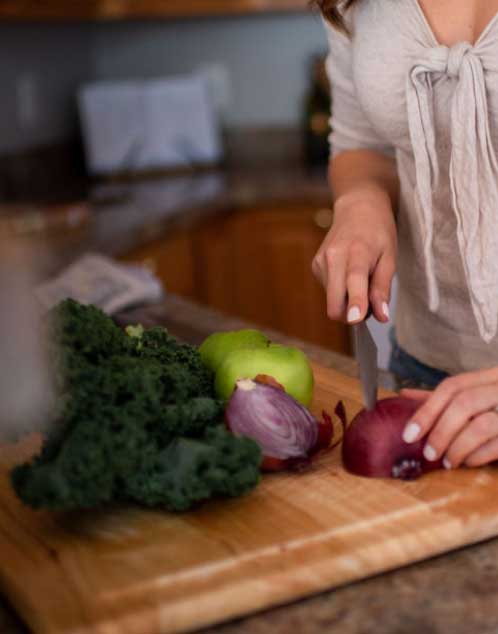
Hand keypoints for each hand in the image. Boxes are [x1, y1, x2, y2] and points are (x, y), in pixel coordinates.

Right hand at [311, 189, 396, 323]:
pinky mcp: (315, 266)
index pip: (353, 282)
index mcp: (357, 252)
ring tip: (361, 280)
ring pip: (332, 301)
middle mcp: (333, 257)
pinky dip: (340, 291)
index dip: (355, 304)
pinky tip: (348, 273)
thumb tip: (381, 316)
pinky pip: (328, 291)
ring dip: (347, 301)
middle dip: (351, 314)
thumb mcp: (390, 257)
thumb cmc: (378, 231)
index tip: (355, 319)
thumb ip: (383, 288)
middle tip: (369, 304)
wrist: (357, 207)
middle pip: (334, 303)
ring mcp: (320, 262)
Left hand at [401, 367, 497, 468]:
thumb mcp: (479, 396)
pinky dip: (478, 456)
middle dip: (440, 431)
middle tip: (428, 453)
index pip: (453, 386)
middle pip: (464, 403)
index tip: (408, 433)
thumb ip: (447, 398)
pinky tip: (469, 463)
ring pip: (481, 425)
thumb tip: (406, 394)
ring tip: (448, 461)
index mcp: (492, 376)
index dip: (427, 409)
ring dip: (457, 447)